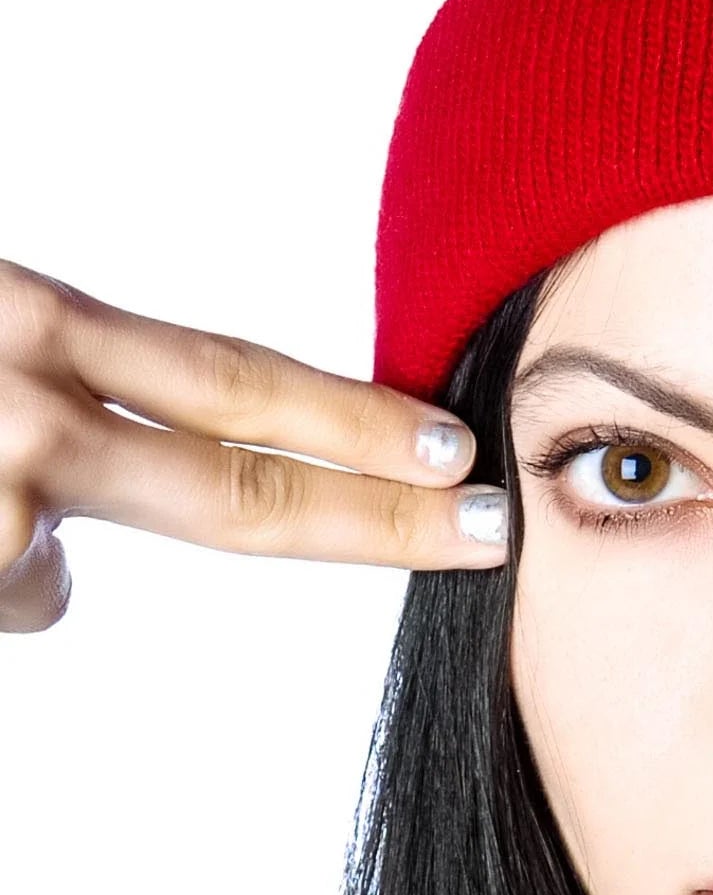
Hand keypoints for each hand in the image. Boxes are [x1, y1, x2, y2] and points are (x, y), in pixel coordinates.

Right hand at [0, 258, 507, 635]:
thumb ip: (50, 385)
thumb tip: (76, 531)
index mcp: (34, 320)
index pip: (230, 378)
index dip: (354, 420)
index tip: (455, 446)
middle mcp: (23, 397)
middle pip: (238, 489)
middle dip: (373, 519)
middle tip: (484, 526)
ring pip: (54, 574)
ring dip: (17, 562)